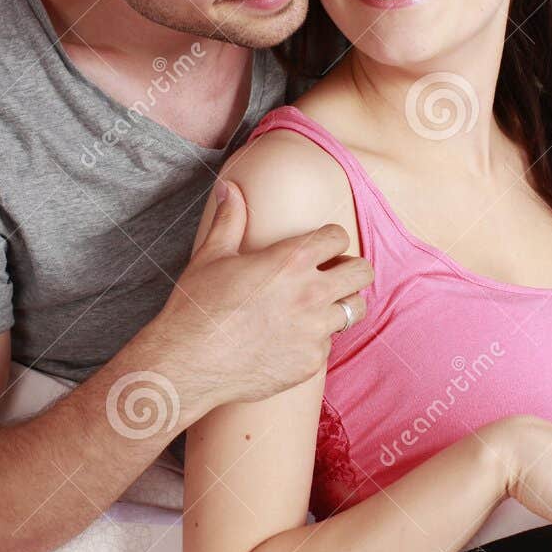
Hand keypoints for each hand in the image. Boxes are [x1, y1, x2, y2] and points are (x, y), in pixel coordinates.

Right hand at [160, 179, 375, 405]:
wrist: (189, 365)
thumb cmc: (197, 307)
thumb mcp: (212, 256)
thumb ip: (230, 219)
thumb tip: (229, 186)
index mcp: (291, 261)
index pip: (338, 236)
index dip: (330, 239)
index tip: (321, 248)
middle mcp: (311, 294)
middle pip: (362, 272)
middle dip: (351, 269)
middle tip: (332, 275)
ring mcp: (315, 331)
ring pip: (355, 310)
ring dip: (340, 305)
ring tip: (318, 307)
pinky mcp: (312, 361)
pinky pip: (329, 344)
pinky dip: (316, 339)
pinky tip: (290, 339)